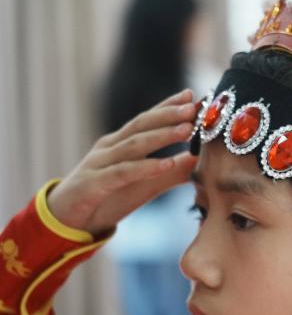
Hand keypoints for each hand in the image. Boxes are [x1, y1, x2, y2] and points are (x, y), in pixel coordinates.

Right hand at [46, 90, 198, 235]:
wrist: (67, 220)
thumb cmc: (108, 197)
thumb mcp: (145, 184)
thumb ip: (171, 173)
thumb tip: (199, 160)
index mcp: (120, 143)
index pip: (146, 119)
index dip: (167, 106)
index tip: (192, 94)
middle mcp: (109, 148)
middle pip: (141, 125)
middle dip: (168, 114)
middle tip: (193, 108)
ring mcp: (99, 163)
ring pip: (134, 145)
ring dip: (162, 135)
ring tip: (187, 129)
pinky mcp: (94, 184)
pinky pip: (123, 173)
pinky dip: (146, 167)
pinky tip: (167, 164)